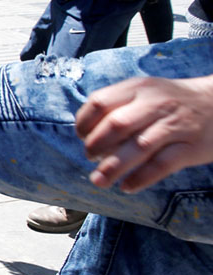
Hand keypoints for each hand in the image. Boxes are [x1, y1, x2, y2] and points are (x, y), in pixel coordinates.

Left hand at [75, 75, 212, 191]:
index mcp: (139, 88)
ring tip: (98, 180)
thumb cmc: (172, 101)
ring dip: (113, 166)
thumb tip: (86, 132)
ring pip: (138, 147)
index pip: (100, 102)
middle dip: (96, 145)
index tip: (82, 137)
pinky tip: (127, 186)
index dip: (84, 122)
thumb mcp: (145, 92)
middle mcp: (156, 104)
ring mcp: (175, 125)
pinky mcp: (191, 147)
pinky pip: (162, 165)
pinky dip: (141, 177)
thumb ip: (118, 106)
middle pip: (117, 125)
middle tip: (90, 157)